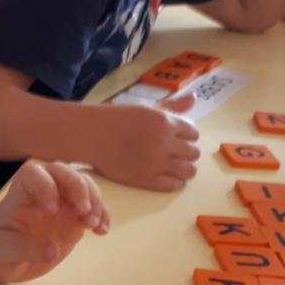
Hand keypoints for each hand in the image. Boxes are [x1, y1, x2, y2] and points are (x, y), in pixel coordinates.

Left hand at [0, 162, 109, 282]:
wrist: (5, 257)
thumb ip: (22, 249)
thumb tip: (52, 251)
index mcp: (19, 195)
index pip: (32, 174)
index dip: (45, 185)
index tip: (51, 210)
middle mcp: (42, 192)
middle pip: (62, 170)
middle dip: (77, 186)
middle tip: (84, 211)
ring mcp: (61, 202)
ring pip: (82, 183)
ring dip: (94, 199)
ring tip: (93, 224)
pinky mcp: (74, 216)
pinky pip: (93, 206)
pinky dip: (102, 214)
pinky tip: (102, 232)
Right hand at [86, 95, 200, 191]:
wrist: (90, 135)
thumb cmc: (116, 118)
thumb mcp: (146, 108)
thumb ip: (171, 106)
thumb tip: (194, 98)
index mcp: (164, 122)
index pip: (194, 133)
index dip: (188, 137)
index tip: (178, 139)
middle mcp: (163, 143)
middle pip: (194, 153)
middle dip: (187, 153)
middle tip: (176, 153)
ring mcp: (155, 163)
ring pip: (188, 172)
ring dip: (185, 169)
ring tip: (174, 167)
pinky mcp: (145, 180)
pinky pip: (172, 185)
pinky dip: (174, 182)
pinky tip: (166, 176)